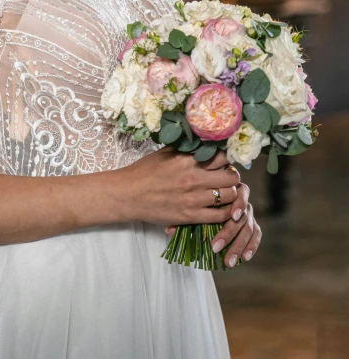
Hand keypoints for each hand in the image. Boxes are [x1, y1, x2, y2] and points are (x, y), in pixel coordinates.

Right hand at [120, 148, 240, 226]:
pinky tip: (220, 209)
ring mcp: (193, 199)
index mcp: (187, 160)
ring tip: (223, 193)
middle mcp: (193, 178)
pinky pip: (219, 216)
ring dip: (230, 194)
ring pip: (229, 196)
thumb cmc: (144, 171)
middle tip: (226, 179)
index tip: (223, 163)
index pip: (222, 156)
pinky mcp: (190, 216)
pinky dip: (225, 212)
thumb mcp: (165, 153)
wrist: (128, 195)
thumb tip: (203, 143)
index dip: (226, 160)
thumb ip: (186, 149)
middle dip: (232, 177)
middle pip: (231, 177)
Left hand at [165, 179, 261, 267]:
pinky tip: (245, 257)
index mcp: (226, 188)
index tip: (231, 216)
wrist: (203, 201)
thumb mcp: (188, 206)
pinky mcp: (252, 224)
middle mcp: (239, 198)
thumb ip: (183, 215)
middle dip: (229, 232)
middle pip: (242, 214)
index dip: (237, 204)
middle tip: (215, 248)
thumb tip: (169, 230)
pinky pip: (256, 234)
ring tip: (227, 262)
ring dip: (238, 245)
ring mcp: (247, 212)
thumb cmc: (192, 200)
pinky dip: (252, 245)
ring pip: (248, 227)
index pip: (237, 193)